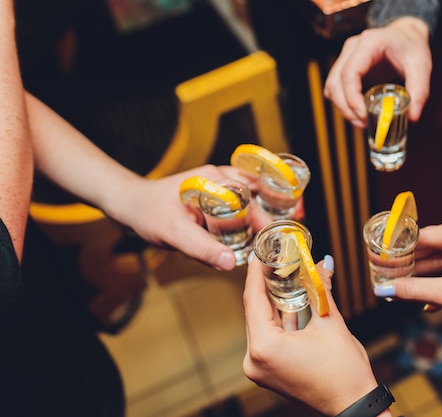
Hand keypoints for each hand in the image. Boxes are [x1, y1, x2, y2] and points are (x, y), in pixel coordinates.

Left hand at [105, 164, 274, 270]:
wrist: (127, 205)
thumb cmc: (147, 212)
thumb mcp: (174, 233)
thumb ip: (202, 248)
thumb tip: (230, 263)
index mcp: (216, 180)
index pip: (254, 197)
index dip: (270, 217)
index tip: (283, 236)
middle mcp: (221, 180)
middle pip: (257, 199)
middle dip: (272, 218)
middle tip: (283, 242)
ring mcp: (217, 190)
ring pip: (249, 205)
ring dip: (260, 221)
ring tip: (273, 243)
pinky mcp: (211, 201)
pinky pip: (236, 211)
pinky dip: (246, 224)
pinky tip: (249, 241)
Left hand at [243, 255, 385, 415]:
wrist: (354, 407)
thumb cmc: (344, 373)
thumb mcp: (330, 322)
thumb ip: (320, 288)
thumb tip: (321, 263)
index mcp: (264, 347)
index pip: (253, 299)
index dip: (256, 272)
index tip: (258, 252)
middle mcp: (254, 360)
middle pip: (256, 311)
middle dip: (266, 284)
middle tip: (273, 259)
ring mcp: (260, 368)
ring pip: (263, 324)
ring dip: (274, 301)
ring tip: (283, 274)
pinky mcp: (269, 371)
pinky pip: (269, 337)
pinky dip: (280, 320)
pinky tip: (289, 300)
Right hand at [323, 17, 431, 127]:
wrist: (405, 36)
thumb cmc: (412, 48)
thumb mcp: (422, 66)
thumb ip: (419, 91)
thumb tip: (413, 117)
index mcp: (370, 43)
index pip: (350, 72)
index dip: (352, 97)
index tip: (364, 115)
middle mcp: (352, 48)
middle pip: (335, 82)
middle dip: (347, 108)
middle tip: (364, 123)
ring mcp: (345, 57)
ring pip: (331, 87)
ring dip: (343, 108)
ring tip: (362, 121)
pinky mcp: (344, 68)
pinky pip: (335, 89)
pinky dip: (343, 104)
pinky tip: (359, 113)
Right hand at [378, 215, 441, 345]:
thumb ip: (414, 289)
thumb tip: (385, 289)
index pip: (429, 235)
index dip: (403, 249)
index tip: (384, 256)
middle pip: (437, 244)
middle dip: (415, 262)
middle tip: (390, 271)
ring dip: (427, 271)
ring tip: (403, 282)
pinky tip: (424, 289)